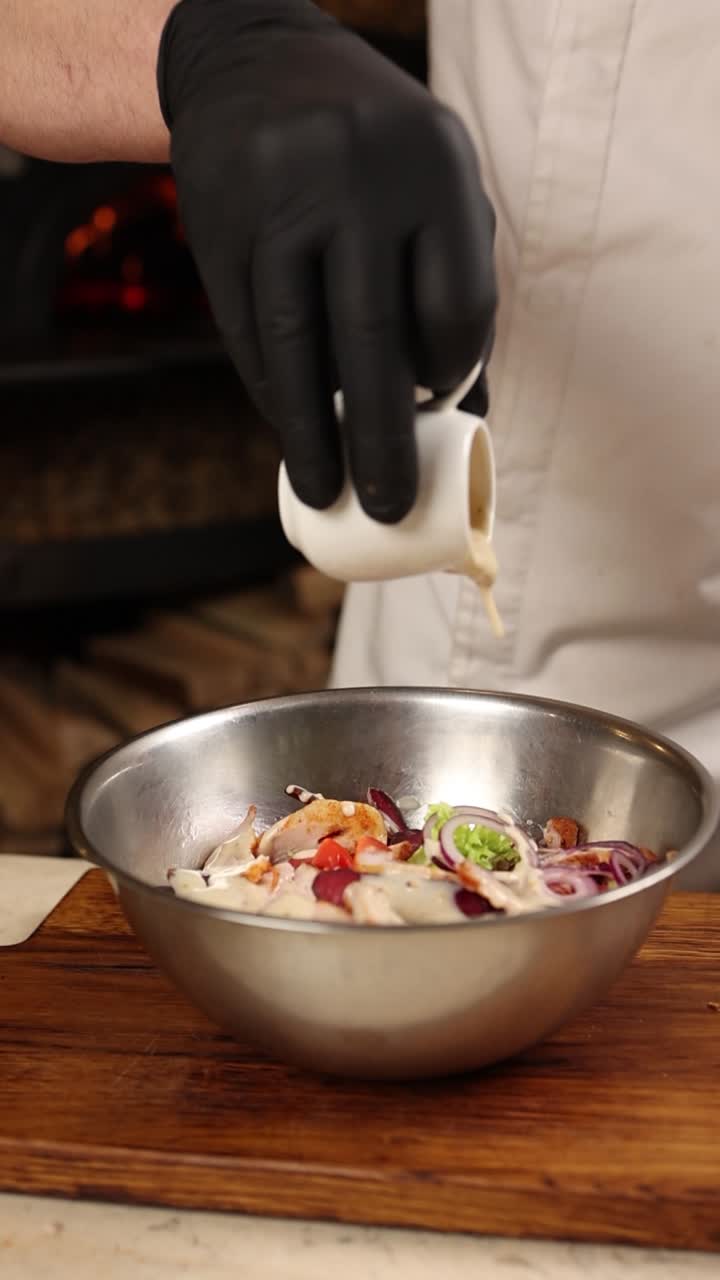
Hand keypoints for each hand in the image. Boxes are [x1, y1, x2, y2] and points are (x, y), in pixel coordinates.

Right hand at [159, 0, 495, 521]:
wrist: (253, 62)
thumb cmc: (371, 153)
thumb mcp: (432, 182)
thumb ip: (454, 282)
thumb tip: (465, 416)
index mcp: (434, 167)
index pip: (454, 306)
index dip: (451, 373)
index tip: (435, 409)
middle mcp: (357, 179)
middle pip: (373, 340)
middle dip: (382, 440)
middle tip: (388, 506)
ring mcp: (278, 200)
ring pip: (297, 347)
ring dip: (311, 436)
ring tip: (327, 492)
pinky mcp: (218, 224)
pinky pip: (248, 331)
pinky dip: (271, 392)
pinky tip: (289, 428)